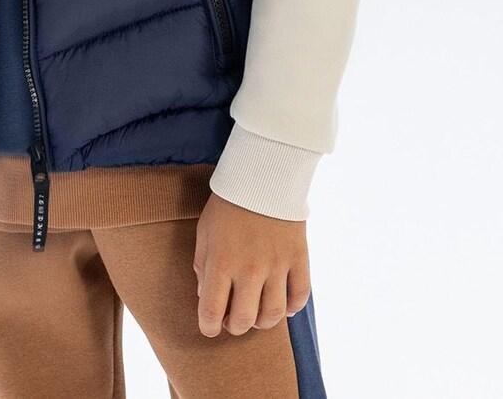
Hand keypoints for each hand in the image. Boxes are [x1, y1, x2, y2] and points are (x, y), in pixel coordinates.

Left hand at [193, 193, 310, 337]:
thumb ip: (203, 266)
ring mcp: (277, 266)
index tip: (210, 326)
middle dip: (234, 326)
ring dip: (262, 321)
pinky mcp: (299, 259)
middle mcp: (249, 270)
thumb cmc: (228, 204)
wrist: (263, 175)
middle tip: (232, 318)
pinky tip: (282, 304)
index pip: (212, 313)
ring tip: (256, 313)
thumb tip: (206, 295)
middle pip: (243, 320)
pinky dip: (291, 307)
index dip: (209, 327)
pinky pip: (300, 296)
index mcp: (221, 263)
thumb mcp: (205, 231)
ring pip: (272, 315)